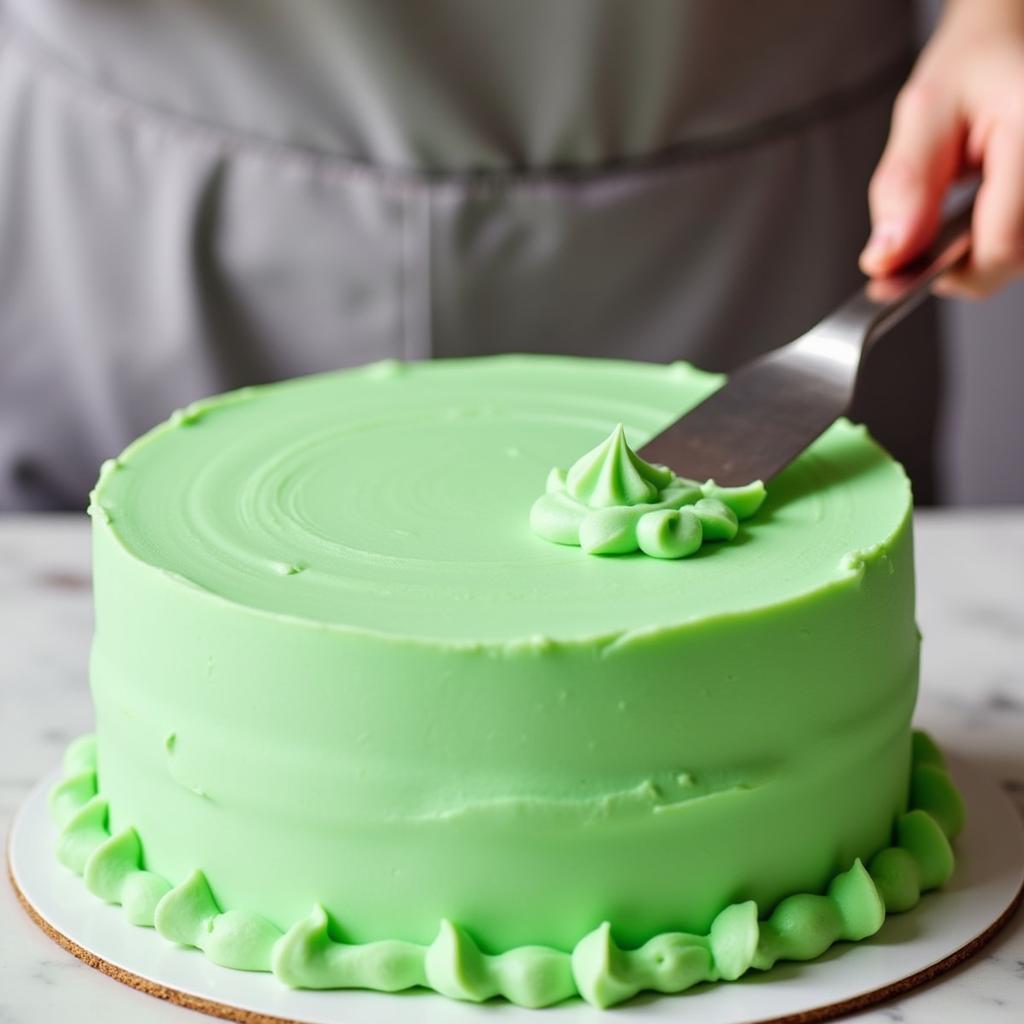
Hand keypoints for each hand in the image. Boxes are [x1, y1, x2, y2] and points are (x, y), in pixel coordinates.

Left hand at [860, 0, 1023, 297]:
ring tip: (957, 210)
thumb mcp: (923, 113)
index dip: (945, 272)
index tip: (898, 273)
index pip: (999, 248)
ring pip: (1020, 257)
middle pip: (1012, 260)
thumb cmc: (973, 66)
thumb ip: (903, 189)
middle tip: (924, 232)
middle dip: (960, 261)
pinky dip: (995, 238)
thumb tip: (885, 260)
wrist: (1010, 39)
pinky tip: (979, 211)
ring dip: (979, 250)